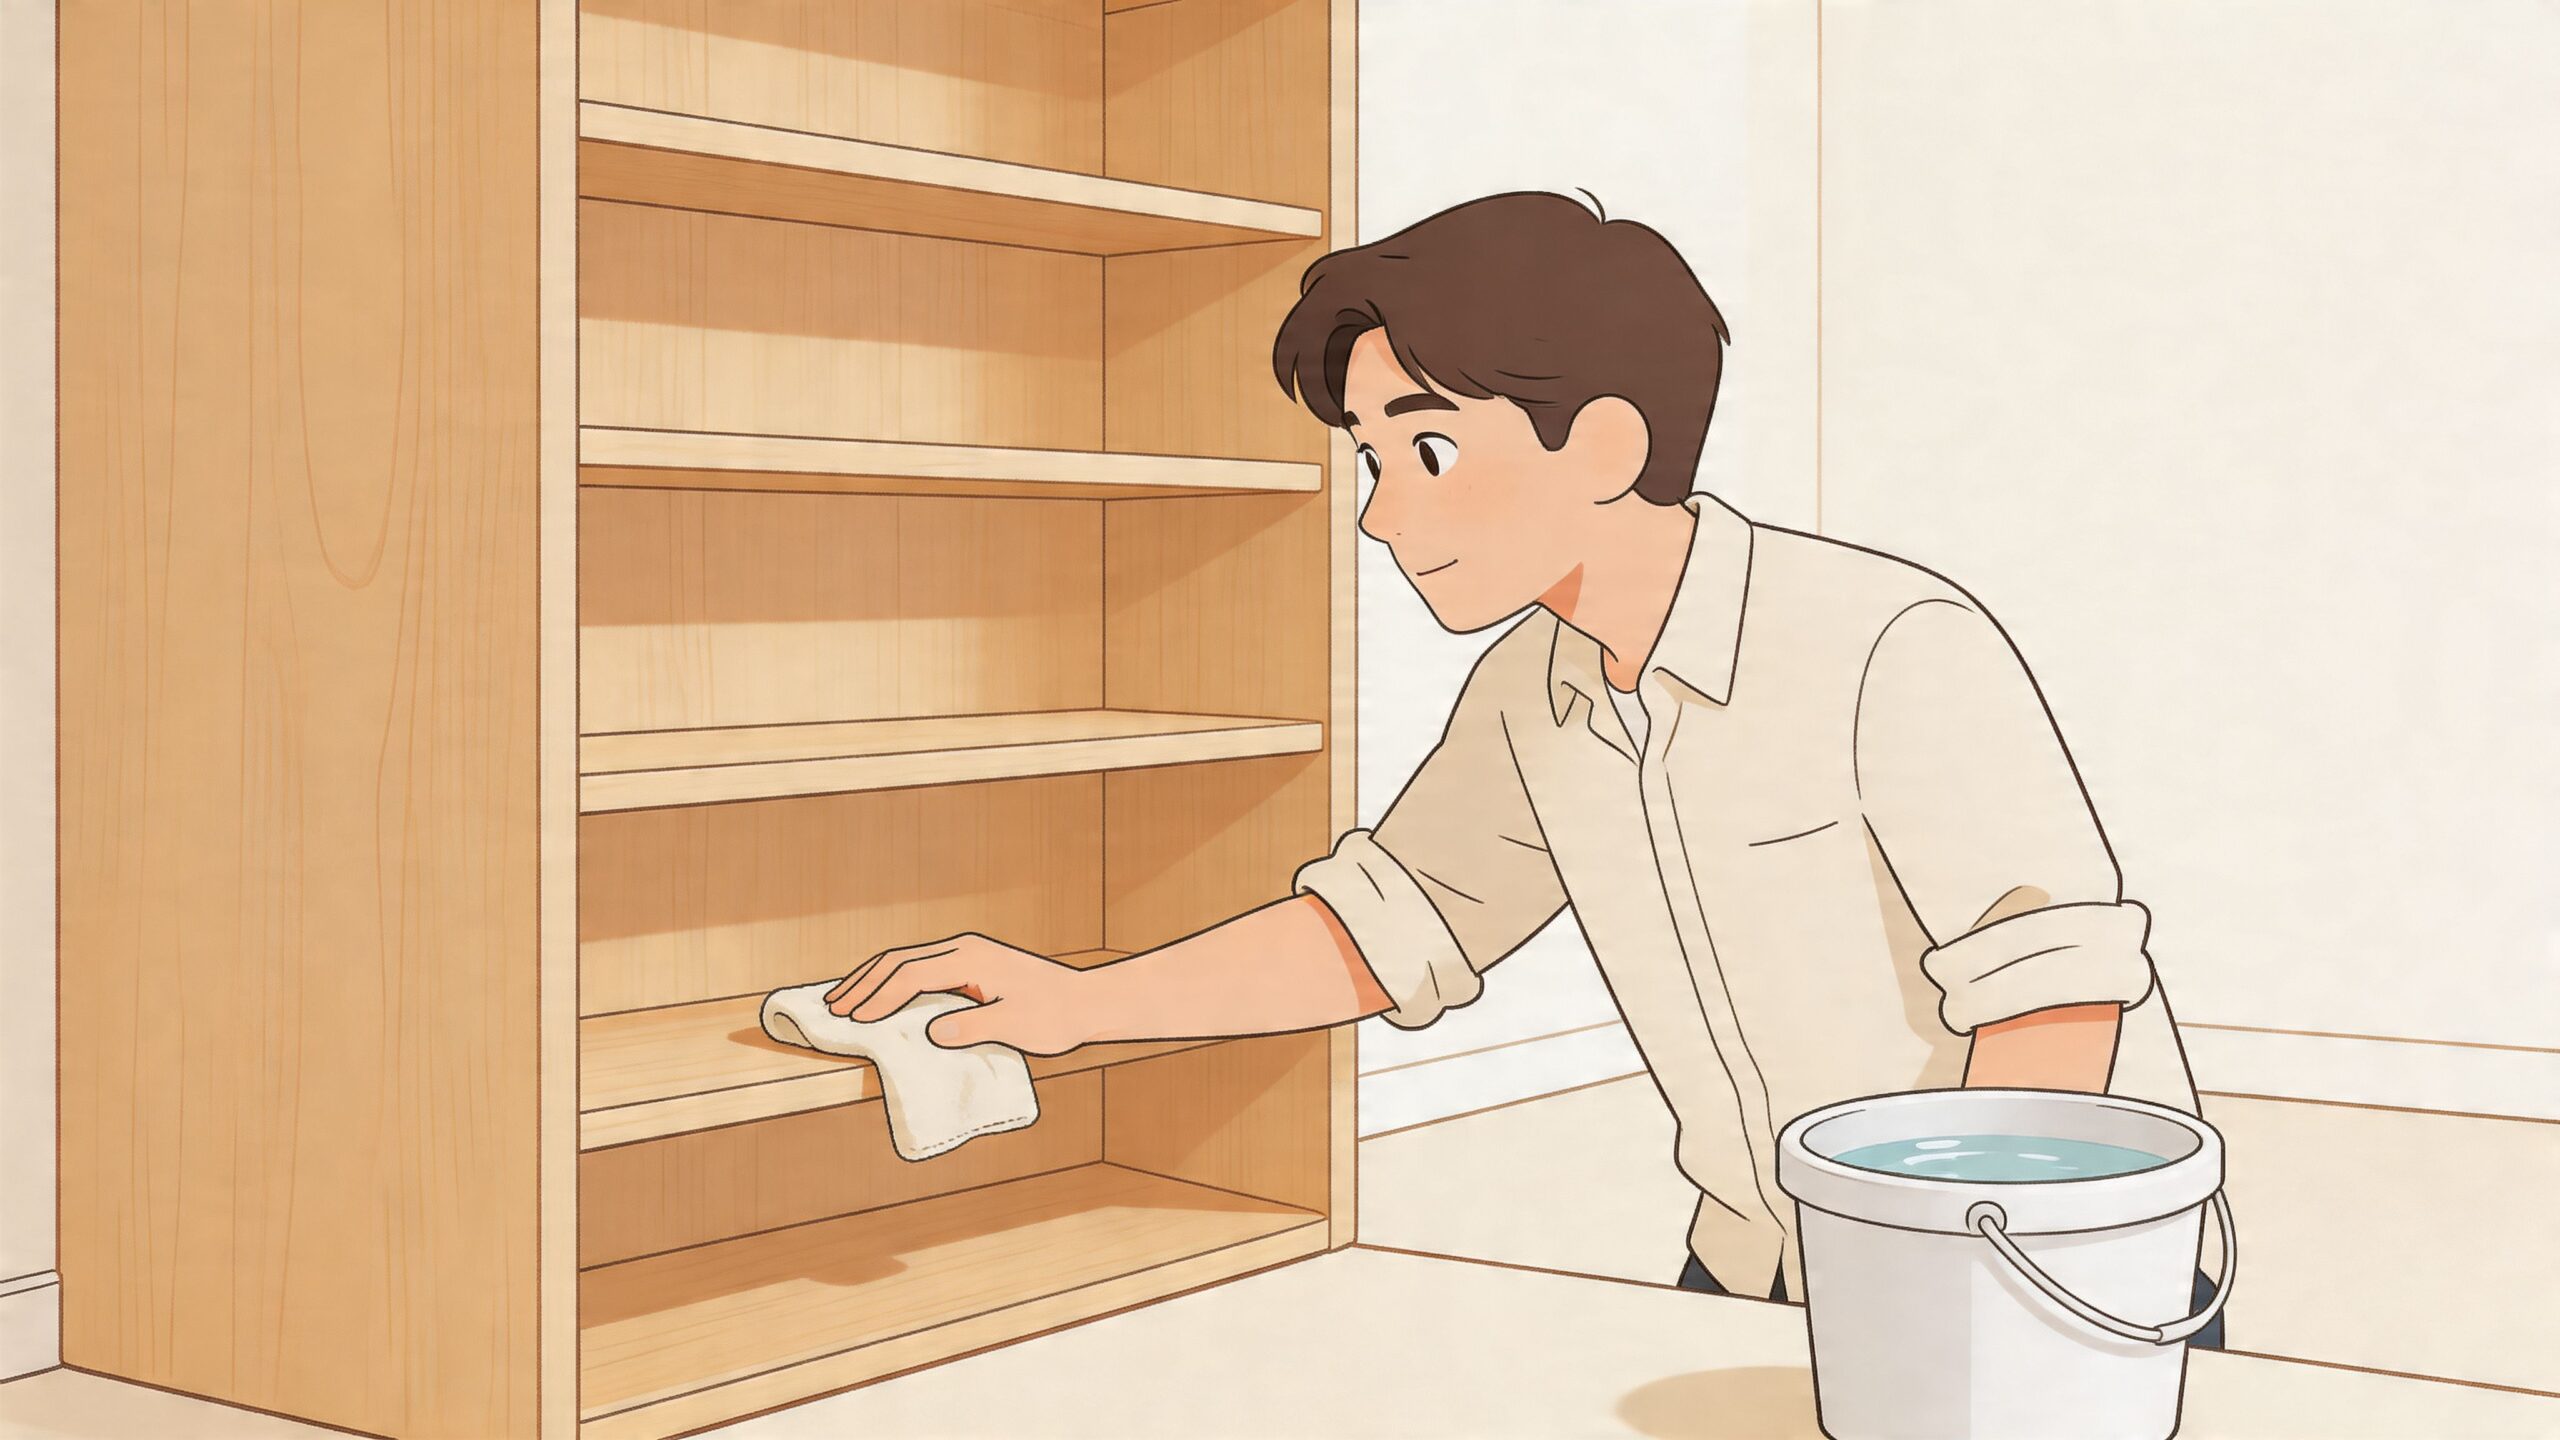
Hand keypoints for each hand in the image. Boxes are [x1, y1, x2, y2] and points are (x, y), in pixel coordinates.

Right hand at [822, 933, 1097, 1054]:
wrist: (1087, 1002)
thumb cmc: (1056, 1016)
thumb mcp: (1016, 1026)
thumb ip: (973, 1028)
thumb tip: (931, 1032)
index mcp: (971, 959)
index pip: (911, 975)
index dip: (879, 998)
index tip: (855, 1021)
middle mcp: (964, 949)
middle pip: (899, 960)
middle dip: (863, 984)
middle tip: (832, 1009)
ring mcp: (967, 955)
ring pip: (906, 961)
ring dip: (872, 980)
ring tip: (843, 1001)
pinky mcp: (970, 966)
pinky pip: (920, 969)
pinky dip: (892, 982)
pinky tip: (880, 998)